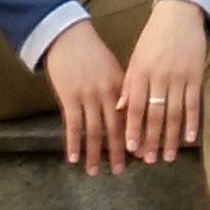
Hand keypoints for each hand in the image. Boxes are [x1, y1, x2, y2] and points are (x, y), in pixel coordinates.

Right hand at [41, 20, 129, 170]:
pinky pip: (72, 126)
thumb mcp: (112, 69)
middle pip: (115, 129)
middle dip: (118, 152)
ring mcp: (87, 97)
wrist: (68, 36)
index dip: (136, 138)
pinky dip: (74, 144)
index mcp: (120, 87)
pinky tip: (73, 159)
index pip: (131, 118)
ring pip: (94, 132)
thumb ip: (121, 91)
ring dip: (95, 154)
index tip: (141, 155)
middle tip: (121, 171)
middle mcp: (107, 94)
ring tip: (95, 172)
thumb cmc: (92, 52)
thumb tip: (128, 113)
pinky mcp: (69, 98)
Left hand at [113, 0, 209, 163]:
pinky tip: (190, 138)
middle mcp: (158, 76)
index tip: (131, 148)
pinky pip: (193, 103)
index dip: (133, 128)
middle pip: (154, 114)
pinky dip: (192, 121)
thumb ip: (129, 83)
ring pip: (174, 113)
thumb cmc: (154, 37)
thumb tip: (120, 109)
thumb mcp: (136, 57)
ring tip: (168, 156)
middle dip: (151, 139)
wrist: (179, 14)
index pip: (135, 106)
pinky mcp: (196, 75)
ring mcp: (179, 77)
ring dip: (171, 137)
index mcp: (140, 72)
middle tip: (148, 160)